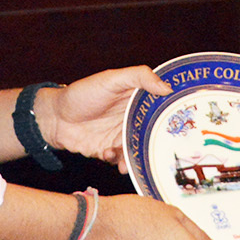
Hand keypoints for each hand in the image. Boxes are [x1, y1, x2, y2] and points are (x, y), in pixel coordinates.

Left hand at [40, 67, 171, 166]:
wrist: (54, 118)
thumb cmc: (82, 94)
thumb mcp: (111, 79)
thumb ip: (139, 77)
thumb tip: (167, 88)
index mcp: (137, 100)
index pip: (162, 108)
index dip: (173, 115)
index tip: (185, 123)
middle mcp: (132, 119)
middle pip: (154, 134)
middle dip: (158, 144)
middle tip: (162, 150)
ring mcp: (121, 136)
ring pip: (139, 150)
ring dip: (135, 156)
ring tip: (127, 157)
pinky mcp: (110, 152)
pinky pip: (122, 161)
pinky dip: (119, 162)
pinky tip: (108, 155)